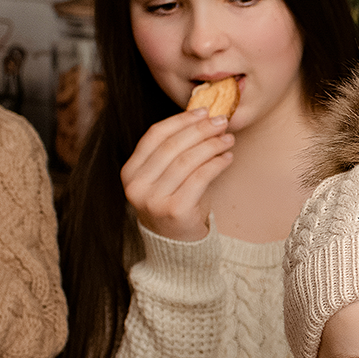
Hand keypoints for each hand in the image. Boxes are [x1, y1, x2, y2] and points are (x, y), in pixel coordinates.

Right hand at [121, 108, 233, 241]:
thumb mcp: (165, 177)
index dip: (180, 120)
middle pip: (172, 146)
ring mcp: (153, 200)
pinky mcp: (175, 211)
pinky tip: (227, 158)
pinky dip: (217, 164)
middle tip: (222, 121)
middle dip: (201, 130)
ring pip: (187, 160)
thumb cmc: (174, 203)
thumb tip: (203, 116)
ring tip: (228, 139)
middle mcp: (137, 186)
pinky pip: (200, 178)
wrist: (176, 246)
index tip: (203, 111)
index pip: (155, 135)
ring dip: (212, 145)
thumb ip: (174, 151)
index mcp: (130, 172)